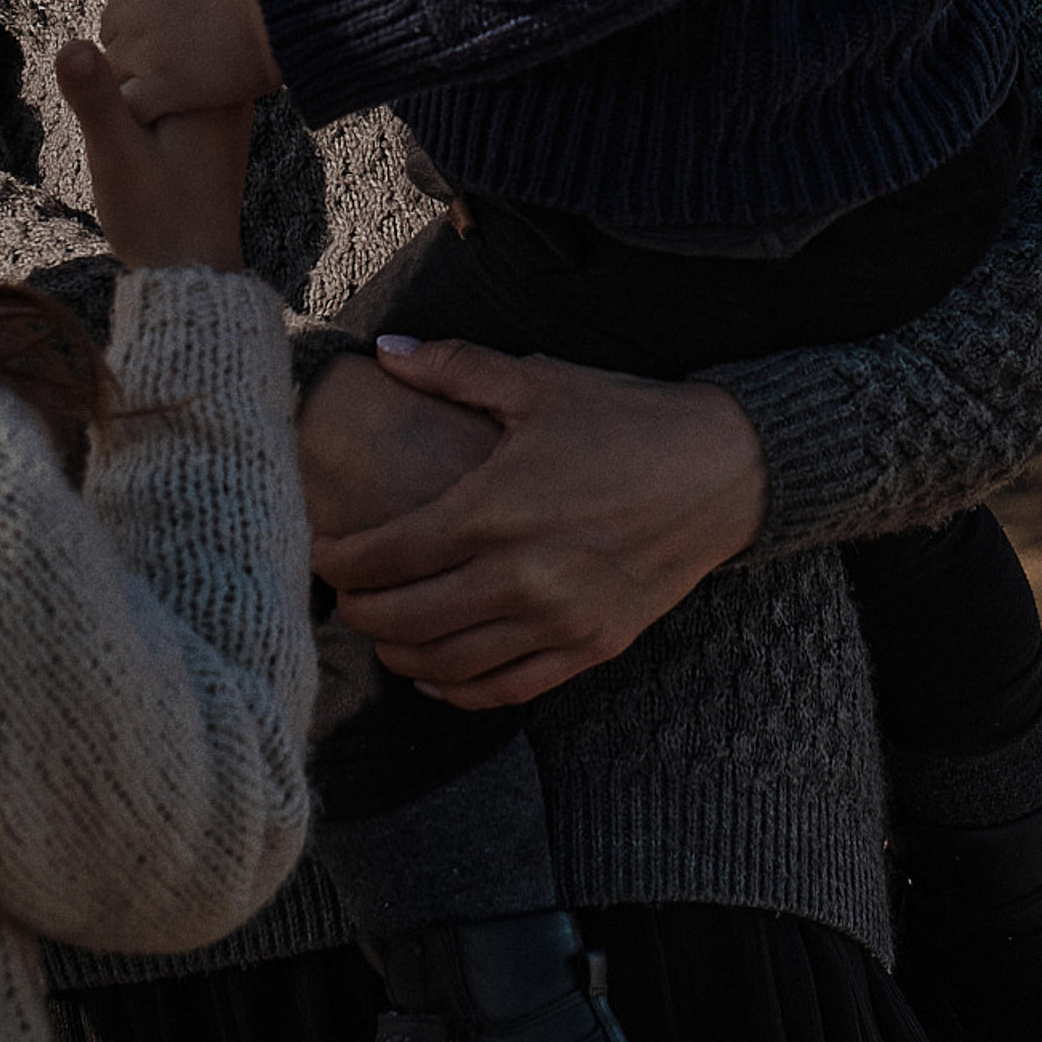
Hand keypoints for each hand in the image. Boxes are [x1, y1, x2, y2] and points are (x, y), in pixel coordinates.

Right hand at [55, 0, 251, 270]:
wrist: (190, 269)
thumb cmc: (158, 218)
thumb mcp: (119, 158)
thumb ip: (97, 102)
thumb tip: (73, 47)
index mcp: (204, 82)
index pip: (180, 3)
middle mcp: (214, 83)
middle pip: (183, 5)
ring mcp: (206, 99)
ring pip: (181, 29)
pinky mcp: (194, 119)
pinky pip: (177, 57)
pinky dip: (162, 27)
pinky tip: (154, 26)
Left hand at [307, 339, 770, 709]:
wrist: (725, 470)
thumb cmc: (628, 420)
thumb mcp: (539, 382)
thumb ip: (455, 368)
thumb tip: (384, 352)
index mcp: (498, 508)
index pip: (388, 553)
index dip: (339, 560)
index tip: (316, 549)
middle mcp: (522, 576)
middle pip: (406, 618)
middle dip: (359, 611)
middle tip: (340, 593)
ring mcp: (559, 621)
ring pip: (448, 664)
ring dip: (398, 654)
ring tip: (380, 630)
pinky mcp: (591, 647)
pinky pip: (505, 689)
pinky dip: (456, 689)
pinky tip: (433, 671)